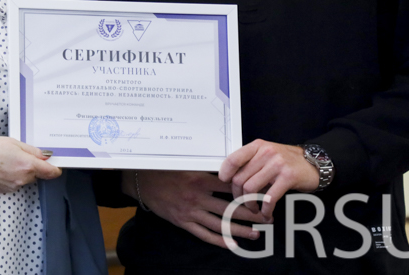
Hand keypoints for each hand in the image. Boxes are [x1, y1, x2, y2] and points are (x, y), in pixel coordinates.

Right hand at [0, 137, 60, 193]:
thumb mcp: (13, 142)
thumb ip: (32, 151)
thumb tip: (45, 157)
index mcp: (28, 165)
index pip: (51, 173)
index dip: (55, 169)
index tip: (56, 165)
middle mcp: (22, 179)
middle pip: (36, 175)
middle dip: (32, 166)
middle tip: (19, 154)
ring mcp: (13, 187)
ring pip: (24, 179)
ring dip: (20, 171)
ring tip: (5, 160)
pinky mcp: (3, 190)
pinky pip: (14, 183)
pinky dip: (10, 176)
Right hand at [125, 170, 268, 247]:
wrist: (141, 181)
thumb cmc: (164, 169)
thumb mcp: (186, 163)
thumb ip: (206, 168)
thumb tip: (230, 168)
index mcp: (200, 179)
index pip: (231, 187)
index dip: (249, 192)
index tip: (263, 195)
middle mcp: (197, 197)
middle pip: (230, 208)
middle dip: (252, 214)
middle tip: (267, 218)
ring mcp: (190, 211)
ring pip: (221, 224)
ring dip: (240, 230)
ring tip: (256, 233)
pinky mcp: (183, 222)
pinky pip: (204, 234)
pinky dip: (220, 241)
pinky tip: (233, 244)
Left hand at [218, 139, 319, 220]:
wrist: (314, 163)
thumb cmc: (288, 160)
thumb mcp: (267, 153)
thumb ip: (251, 161)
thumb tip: (231, 177)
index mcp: (258, 146)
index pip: (233, 159)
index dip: (225, 173)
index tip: (225, 182)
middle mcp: (266, 153)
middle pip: (240, 178)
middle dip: (238, 195)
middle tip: (242, 202)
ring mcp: (277, 164)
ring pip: (251, 189)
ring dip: (250, 204)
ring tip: (254, 208)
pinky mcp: (288, 177)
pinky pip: (269, 198)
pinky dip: (265, 209)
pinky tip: (266, 213)